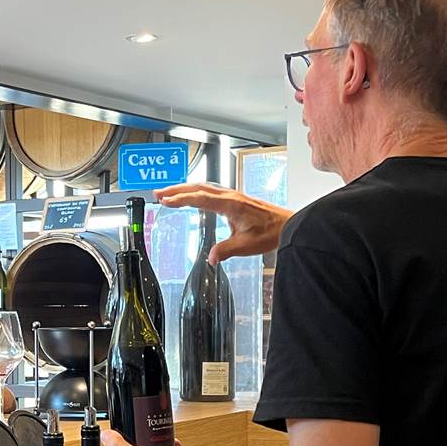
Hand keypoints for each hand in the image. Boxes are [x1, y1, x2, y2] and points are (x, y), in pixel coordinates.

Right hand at [153, 182, 291, 263]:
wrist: (288, 224)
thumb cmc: (270, 232)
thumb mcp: (245, 245)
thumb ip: (225, 251)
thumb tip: (211, 258)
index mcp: (230, 204)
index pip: (200, 198)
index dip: (180, 199)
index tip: (165, 201)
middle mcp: (230, 196)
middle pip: (198, 188)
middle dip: (176, 190)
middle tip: (158, 194)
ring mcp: (232, 196)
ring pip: (204, 187)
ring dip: (185, 189)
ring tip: (169, 194)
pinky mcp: (235, 199)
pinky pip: (211, 190)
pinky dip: (196, 191)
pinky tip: (192, 196)